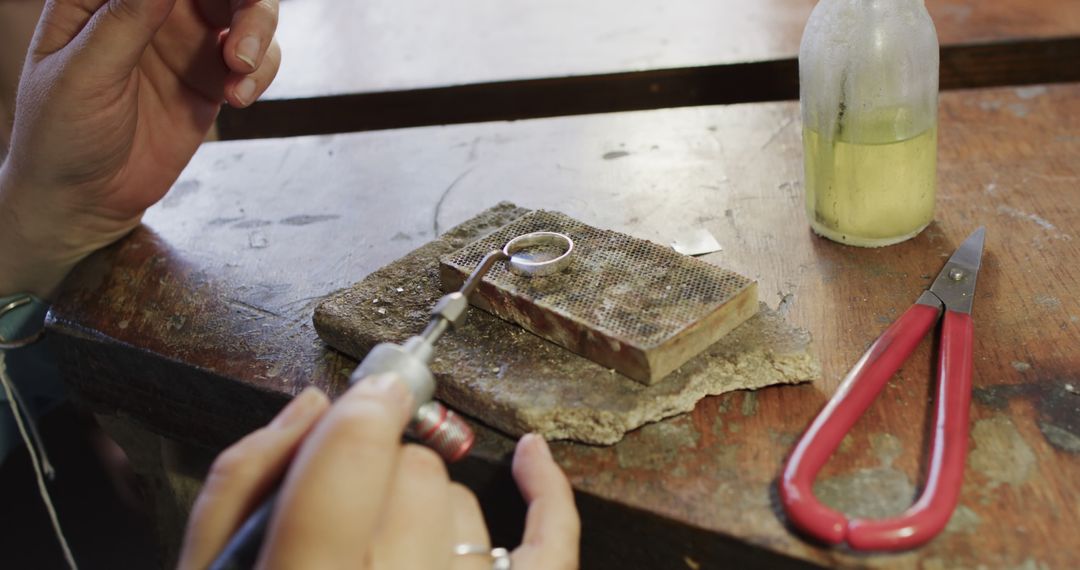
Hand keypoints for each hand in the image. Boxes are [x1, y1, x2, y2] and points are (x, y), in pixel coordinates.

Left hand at [0, 0, 280, 297]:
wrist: (84, 200)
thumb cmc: (61, 135)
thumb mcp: (84, 74)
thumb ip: (124, 19)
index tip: (208, 9)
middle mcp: (150, 9)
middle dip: (246, 2)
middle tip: (243, 41)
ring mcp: (185, 43)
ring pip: (245, 12)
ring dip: (258, 33)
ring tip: (242, 69)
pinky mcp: (211, 79)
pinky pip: (256, 60)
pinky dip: (261, 72)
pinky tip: (239, 98)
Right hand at [178, 376, 580, 568]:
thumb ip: (242, 492)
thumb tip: (311, 409)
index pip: (347, 467)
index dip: (362, 412)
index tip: (369, 394)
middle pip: (410, 472)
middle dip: (380, 472)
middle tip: (353, 511)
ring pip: (462, 502)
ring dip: (427, 509)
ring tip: (386, 558)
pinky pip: (551, 547)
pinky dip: (548, 496)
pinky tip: (534, 461)